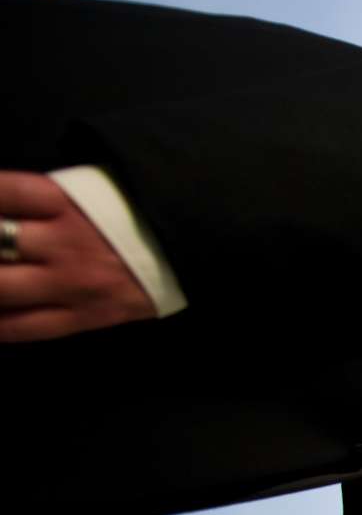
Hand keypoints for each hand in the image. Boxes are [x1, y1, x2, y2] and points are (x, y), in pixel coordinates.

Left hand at [0, 171, 158, 341]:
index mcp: (66, 202)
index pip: (6, 191)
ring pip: (0, 288)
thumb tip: (3, 209)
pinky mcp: (82, 317)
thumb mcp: (91, 188)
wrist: (188, 252)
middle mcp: (64, 242)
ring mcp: (71, 284)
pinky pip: (23, 326)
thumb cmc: (134, 214)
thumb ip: (43, 196)